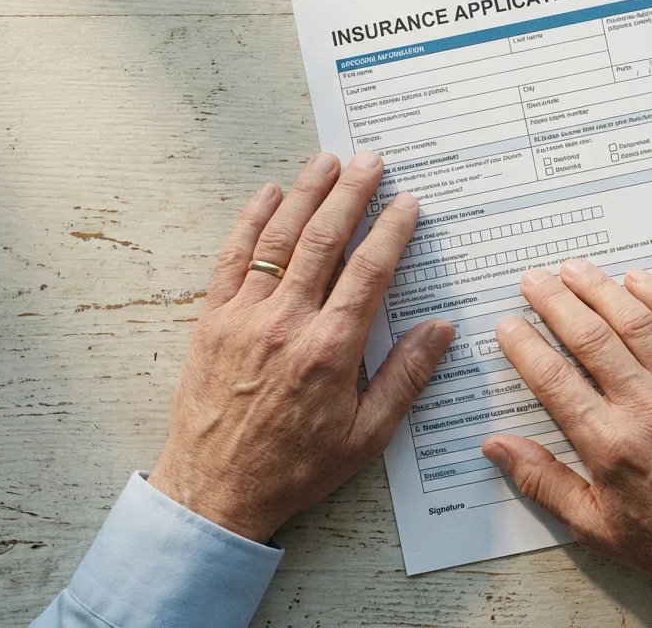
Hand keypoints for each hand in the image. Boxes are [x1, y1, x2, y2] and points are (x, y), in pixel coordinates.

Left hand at [149, 152, 454, 541]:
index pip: (368, 270)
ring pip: (279, 239)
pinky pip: (233, 258)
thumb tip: (439, 329)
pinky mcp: (212, 320)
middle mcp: (287, 323)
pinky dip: (251, 221)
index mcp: (330, 350)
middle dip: (351, 194)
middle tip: (370, 160)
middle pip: (324, 240)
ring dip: (305, 194)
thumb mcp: (366, 436)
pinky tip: (268, 194)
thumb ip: (405, 377)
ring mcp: (244, 317)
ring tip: (327, 162)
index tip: (407, 203)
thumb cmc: (295, 467)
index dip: (391, 230)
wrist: (215, 490)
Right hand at [482, 260, 651, 605]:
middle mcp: (647, 408)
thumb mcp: (596, 528)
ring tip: (574, 269)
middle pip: (590, 338)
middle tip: (533, 279)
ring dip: (600, 289)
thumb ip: (543, 482)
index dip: (525, 346)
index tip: (507, 325)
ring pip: (636, 322)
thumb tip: (496, 446)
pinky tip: (638, 280)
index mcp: (610, 446)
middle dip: (555, 302)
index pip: (553, 379)